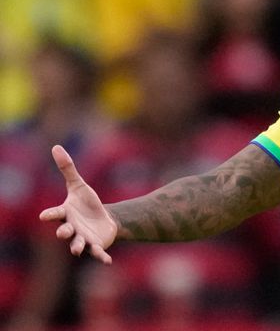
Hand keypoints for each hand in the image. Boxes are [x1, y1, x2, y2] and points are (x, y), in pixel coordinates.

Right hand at [39, 145, 116, 263]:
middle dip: (63, 232)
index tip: (44, 215)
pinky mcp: (96, 246)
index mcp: (66, 214)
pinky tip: (108, 261)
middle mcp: (72, 229)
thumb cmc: (87, 203)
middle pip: (65, 232)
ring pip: (77, 245)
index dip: (50, 214)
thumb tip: (56, 147)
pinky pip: (97, 253)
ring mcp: (83, 239)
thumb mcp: (79, 185)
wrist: (103, 219)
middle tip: (63, 232)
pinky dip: (101, 257)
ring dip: (77, 247)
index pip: (56, 214)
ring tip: (77, 249)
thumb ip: (68, 169)